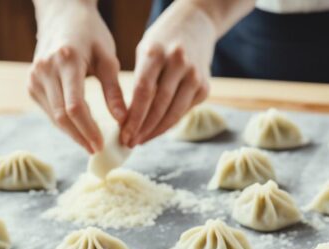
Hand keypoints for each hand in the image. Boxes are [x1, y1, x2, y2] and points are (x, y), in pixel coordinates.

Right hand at [29, 0, 125, 152]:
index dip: (88, 130)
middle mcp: (45, 70)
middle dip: (80, 137)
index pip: (75, 107)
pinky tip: (79, 130)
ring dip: (72, 133)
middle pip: (62, 116)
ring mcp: (35, 77)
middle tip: (96, 150)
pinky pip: (49, 111)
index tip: (101, 145)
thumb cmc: (90, 34)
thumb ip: (114, 90)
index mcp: (67, 61)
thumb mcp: (107, 57)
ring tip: (91, 144)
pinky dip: (64, 123)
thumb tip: (123, 120)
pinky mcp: (31, 84)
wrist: (61, 15)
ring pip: (54, 117)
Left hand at [121, 2, 217, 147]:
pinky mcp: (205, 87)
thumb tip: (127, 118)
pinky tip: (156, 130)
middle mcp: (178, 63)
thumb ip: (139, 81)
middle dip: (143, 129)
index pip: (143, 92)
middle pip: (159, 106)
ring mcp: (194, 75)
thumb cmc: (161, 42)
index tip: (123, 134)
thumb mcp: (144, 51)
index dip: (133, 117)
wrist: (195, 25)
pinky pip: (184, 111)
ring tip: (141, 141)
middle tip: (130, 142)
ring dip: (156, 131)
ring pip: (174, 113)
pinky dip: (169, 123)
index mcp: (156, 52)